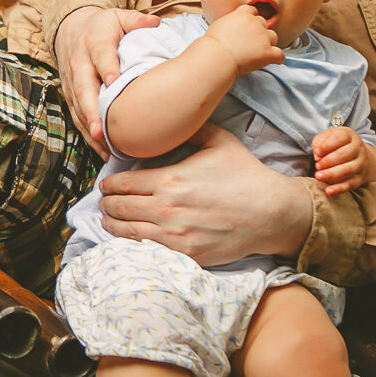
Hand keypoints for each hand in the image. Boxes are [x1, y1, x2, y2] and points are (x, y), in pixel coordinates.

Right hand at [54, 5, 162, 151]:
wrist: (70, 28)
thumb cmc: (102, 26)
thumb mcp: (119, 16)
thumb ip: (137, 21)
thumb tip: (155, 24)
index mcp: (95, 41)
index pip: (101, 55)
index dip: (107, 68)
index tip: (114, 81)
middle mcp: (80, 62)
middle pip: (83, 87)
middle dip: (91, 109)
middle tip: (100, 129)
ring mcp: (72, 80)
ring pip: (78, 105)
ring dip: (88, 126)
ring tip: (101, 144)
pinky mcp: (70, 93)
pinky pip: (76, 115)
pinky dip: (86, 133)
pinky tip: (100, 149)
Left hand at [98, 123, 311, 264]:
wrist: (271, 213)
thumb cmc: (246, 176)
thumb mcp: (219, 141)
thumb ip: (190, 130)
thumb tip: (172, 121)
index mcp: (170, 180)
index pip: (123, 184)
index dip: (109, 185)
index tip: (106, 186)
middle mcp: (167, 208)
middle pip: (119, 208)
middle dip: (106, 204)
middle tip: (104, 203)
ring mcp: (174, 235)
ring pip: (127, 231)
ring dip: (112, 225)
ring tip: (108, 220)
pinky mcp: (185, 254)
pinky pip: (147, 250)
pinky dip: (132, 243)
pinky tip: (129, 238)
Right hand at [202, 5, 283, 75]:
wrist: (217, 56)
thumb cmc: (214, 44)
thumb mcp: (219, 24)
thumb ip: (231, 22)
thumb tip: (232, 28)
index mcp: (243, 14)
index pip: (253, 10)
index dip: (252, 18)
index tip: (249, 26)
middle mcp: (255, 23)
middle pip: (264, 24)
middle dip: (259, 32)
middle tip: (250, 42)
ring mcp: (263, 37)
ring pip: (273, 37)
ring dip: (269, 43)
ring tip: (260, 52)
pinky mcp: (268, 52)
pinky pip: (280, 55)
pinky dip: (278, 58)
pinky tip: (274, 60)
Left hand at [312, 126, 367, 195]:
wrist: (358, 156)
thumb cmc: (336, 145)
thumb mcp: (327, 137)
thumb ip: (320, 142)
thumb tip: (317, 154)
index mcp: (349, 136)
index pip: (340, 138)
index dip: (327, 145)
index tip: (316, 152)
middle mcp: (358, 148)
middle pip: (345, 154)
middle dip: (329, 161)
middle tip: (317, 166)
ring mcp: (361, 164)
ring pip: (349, 170)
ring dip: (332, 174)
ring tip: (318, 176)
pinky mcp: (360, 178)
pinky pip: (351, 184)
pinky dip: (339, 189)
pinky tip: (329, 191)